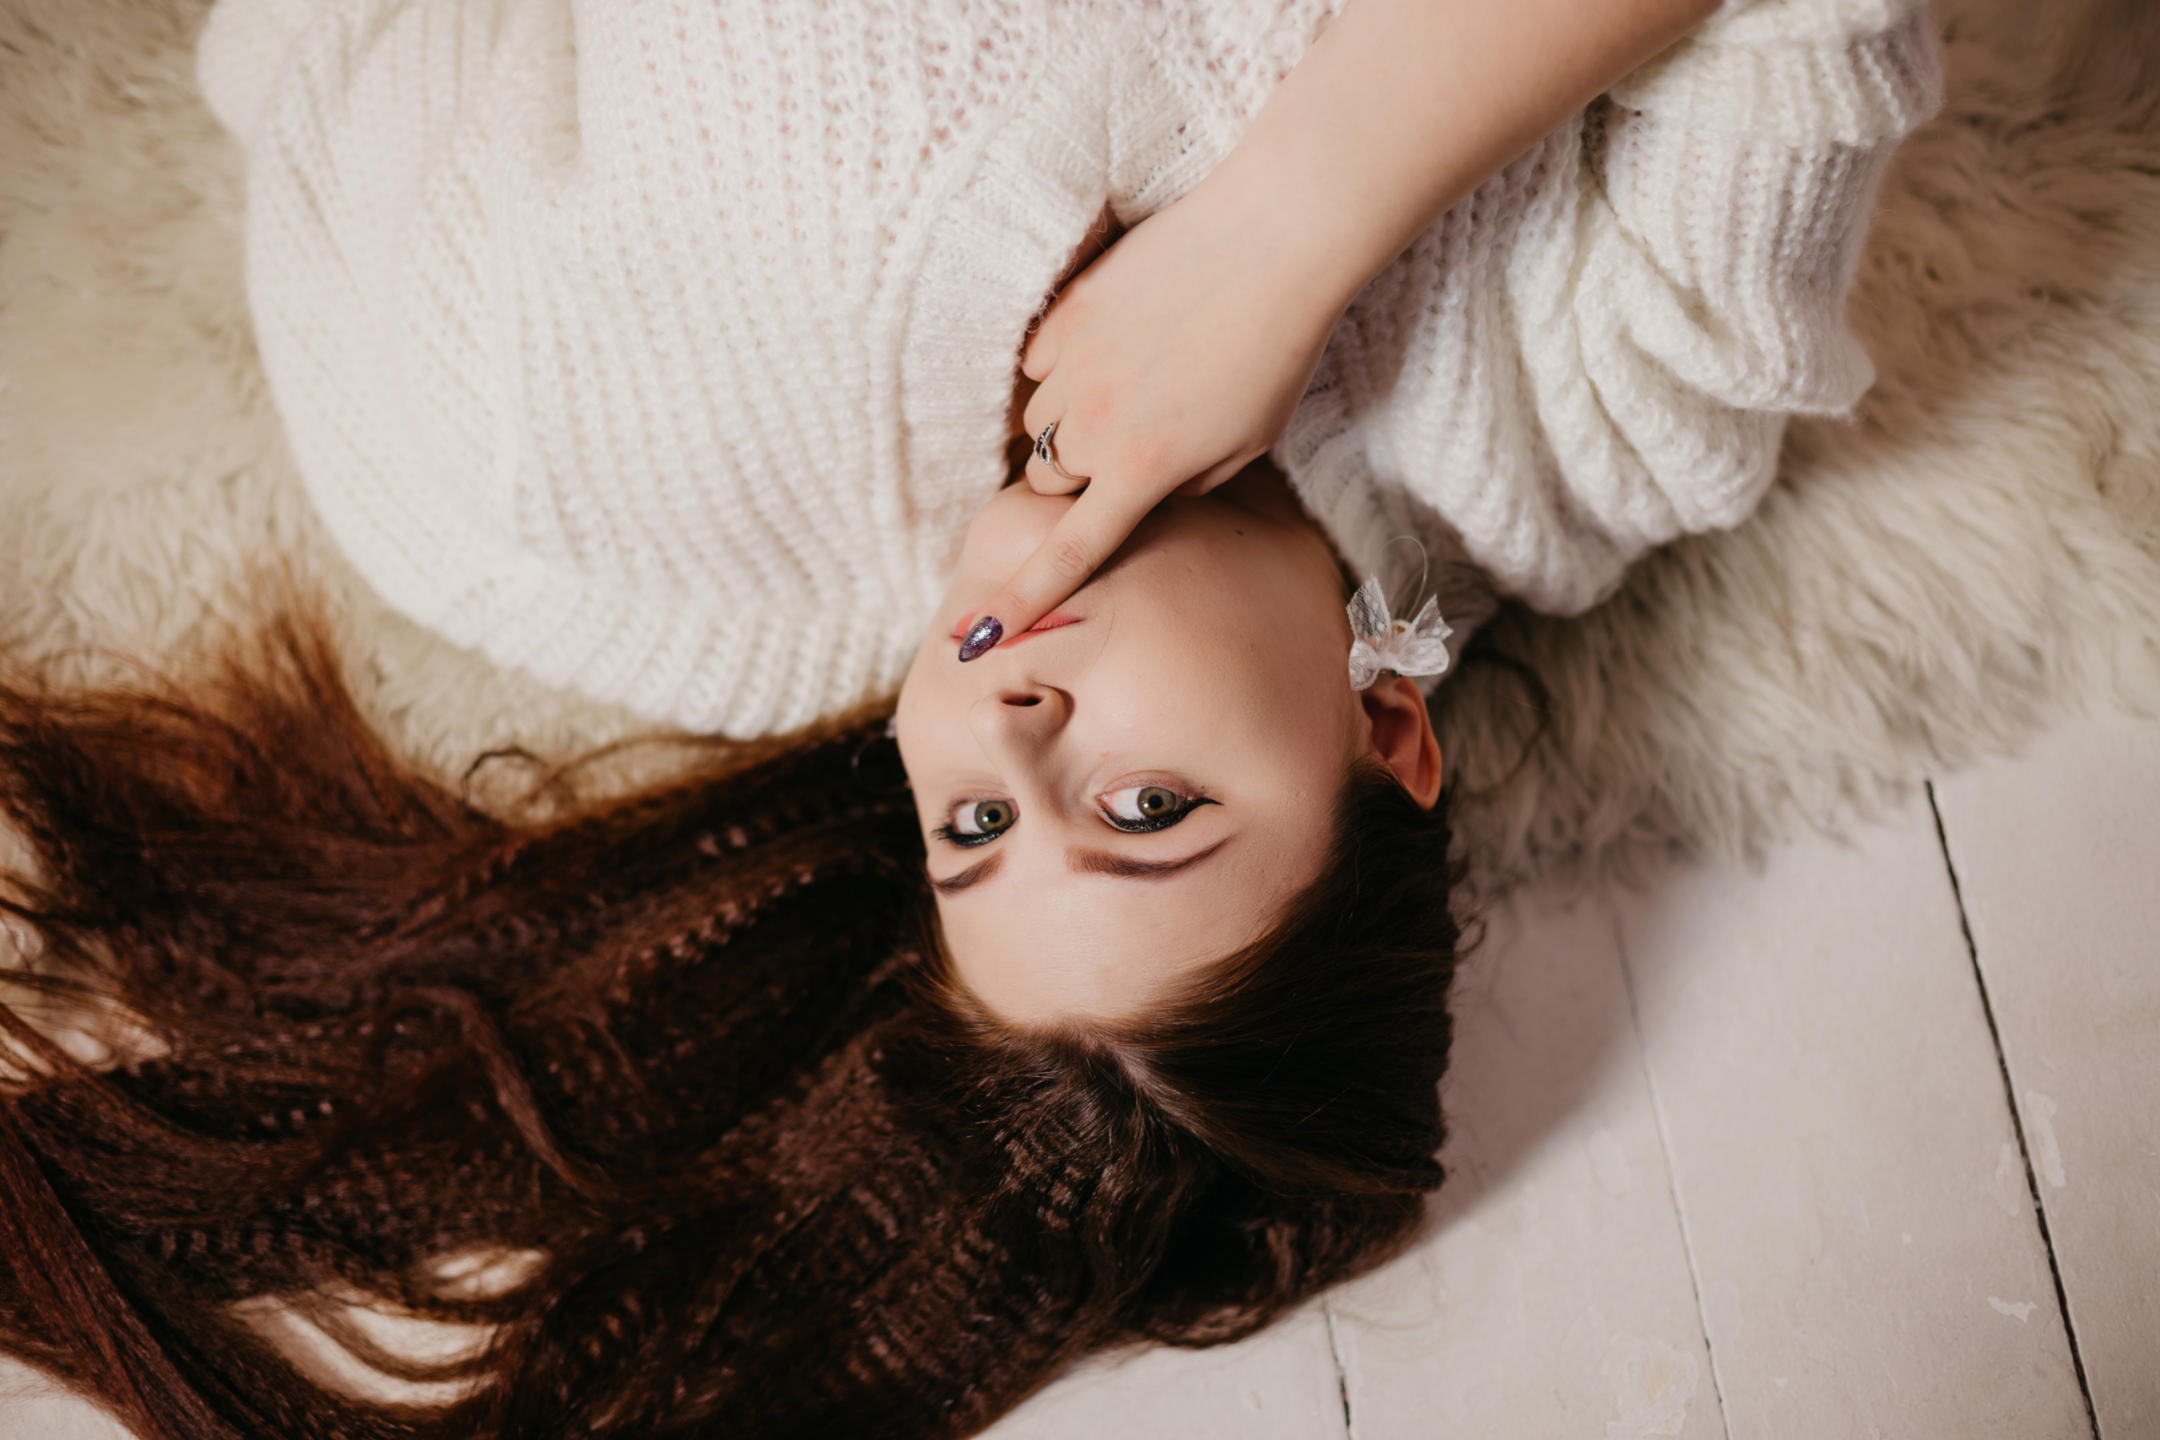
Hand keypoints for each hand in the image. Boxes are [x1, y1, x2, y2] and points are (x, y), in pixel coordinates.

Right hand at [960, 180, 1346, 658]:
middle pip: (1047, 482)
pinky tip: (1116, 343)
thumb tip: (1142, 493)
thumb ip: (1185, 485)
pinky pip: (1038, 362)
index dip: (1022, 599)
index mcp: (1145, 470)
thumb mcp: (1247, 444)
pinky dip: (1063, 367)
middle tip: (1129, 447)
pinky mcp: (1067, 313)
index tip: (980, 635)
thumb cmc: (1278, 350)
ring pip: (1038, 424)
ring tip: (1132, 387)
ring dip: (1068, 424)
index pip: (1070, 554)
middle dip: (1074, 480)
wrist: (1273, 242)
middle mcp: (1095, 425)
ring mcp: (1074, 365)